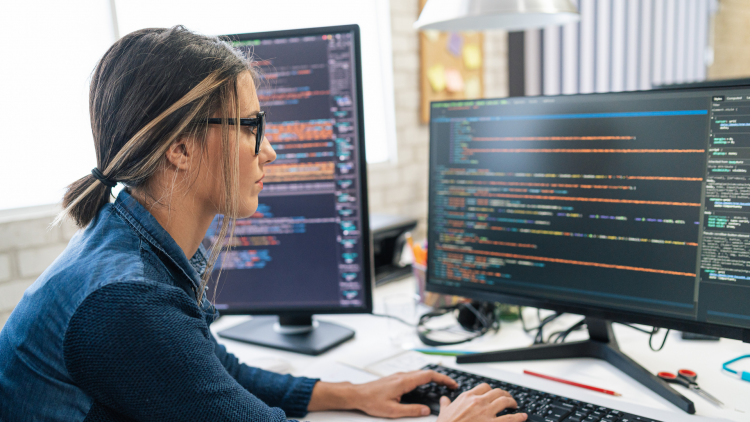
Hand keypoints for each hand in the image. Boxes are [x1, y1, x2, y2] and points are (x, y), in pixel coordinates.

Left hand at [308, 369, 456, 417]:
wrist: (357, 394)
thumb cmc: (371, 400)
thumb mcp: (393, 410)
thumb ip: (411, 410)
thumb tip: (426, 410)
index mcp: (404, 381)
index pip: (429, 375)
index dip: (443, 378)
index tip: (452, 383)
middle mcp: (402, 376)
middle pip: (427, 372)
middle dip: (441, 378)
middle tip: (451, 386)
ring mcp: (399, 376)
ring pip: (420, 373)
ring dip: (433, 378)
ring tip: (441, 386)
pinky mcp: (395, 378)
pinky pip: (414, 376)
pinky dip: (424, 379)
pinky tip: (424, 387)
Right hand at [436, 383, 526, 421]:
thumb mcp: (443, 412)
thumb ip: (445, 404)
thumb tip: (444, 400)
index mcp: (467, 397)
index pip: (484, 387)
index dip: (491, 389)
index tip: (494, 393)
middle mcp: (478, 402)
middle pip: (497, 392)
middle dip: (504, 394)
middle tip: (508, 398)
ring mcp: (486, 412)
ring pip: (504, 401)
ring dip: (512, 402)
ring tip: (515, 405)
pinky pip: (510, 418)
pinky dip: (519, 417)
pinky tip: (523, 416)